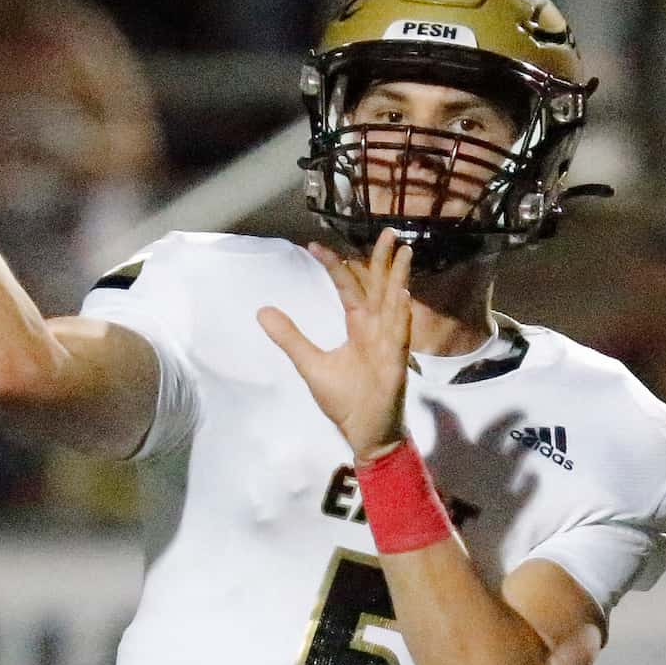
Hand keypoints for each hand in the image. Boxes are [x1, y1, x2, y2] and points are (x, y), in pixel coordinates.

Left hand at [259, 230, 412, 460]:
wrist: (365, 433)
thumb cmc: (345, 401)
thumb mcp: (310, 365)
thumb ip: (290, 337)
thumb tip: (262, 311)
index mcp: (359, 328)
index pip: (348, 289)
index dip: (335, 267)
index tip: (315, 246)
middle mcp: (377, 330)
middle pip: (379, 287)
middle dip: (382, 260)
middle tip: (386, 231)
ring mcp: (389, 345)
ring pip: (395, 304)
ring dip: (398, 278)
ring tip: (403, 251)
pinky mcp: (396, 364)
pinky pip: (399, 336)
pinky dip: (401, 315)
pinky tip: (403, 294)